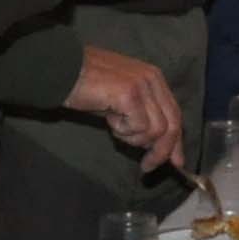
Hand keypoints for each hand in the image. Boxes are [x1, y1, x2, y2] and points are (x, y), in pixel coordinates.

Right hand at [68, 45, 185, 170]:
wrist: (62, 72)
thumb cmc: (87, 87)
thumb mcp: (121, 100)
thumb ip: (142, 116)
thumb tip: (158, 145)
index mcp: (154, 78)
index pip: (175, 114)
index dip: (176, 142)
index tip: (175, 163)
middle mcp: (153, 79)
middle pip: (171, 125)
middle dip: (162, 152)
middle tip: (147, 167)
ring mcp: (142, 85)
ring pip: (156, 130)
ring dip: (134, 138)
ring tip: (115, 127)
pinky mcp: (130, 94)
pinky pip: (139, 127)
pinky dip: (123, 130)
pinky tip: (109, 119)